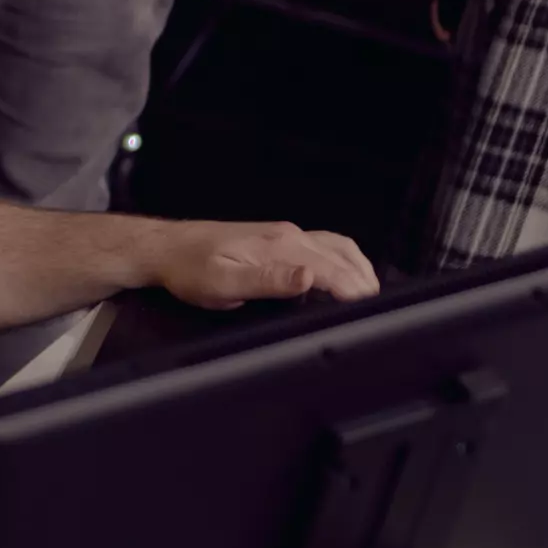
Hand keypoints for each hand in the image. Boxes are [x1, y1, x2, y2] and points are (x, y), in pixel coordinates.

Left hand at [151, 221, 379, 310]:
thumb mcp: (224, 284)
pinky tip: (345, 273)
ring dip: (359, 269)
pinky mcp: (277, 237)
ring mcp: (283, 233)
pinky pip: (324, 243)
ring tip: (371, 296)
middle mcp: (287, 235)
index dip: (355, 293)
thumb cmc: (189, 268)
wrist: (167, 248)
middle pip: (342, 257)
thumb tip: (308, 277)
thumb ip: (269, 281)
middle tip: (380, 313)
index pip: (332, 270)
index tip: (371, 314)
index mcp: (279, 246)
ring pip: (338, 247)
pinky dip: (344, 259)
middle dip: (365, 284)